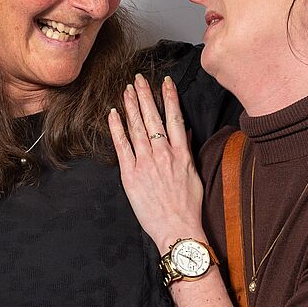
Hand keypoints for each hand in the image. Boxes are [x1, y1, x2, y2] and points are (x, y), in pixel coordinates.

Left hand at [108, 73, 204, 251]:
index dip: (169, 98)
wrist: (178, 228)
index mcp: (181, 154)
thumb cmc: (188, 206)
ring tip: (126, 89)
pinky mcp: (131, 175)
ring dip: (131, 106)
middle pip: (153, 118)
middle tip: (138, 78)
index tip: (164, 82)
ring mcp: (147, 163)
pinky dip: (117, 128)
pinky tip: (113, 114)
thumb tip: (184, 133)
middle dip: (145, 95)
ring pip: (137, 128)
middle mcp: (164, 154)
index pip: (175, 118)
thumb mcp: (194, 175)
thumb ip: (187, 151)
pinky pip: (122, 146)